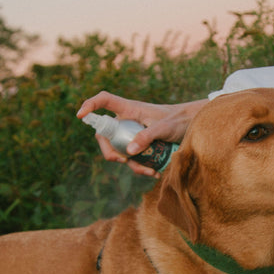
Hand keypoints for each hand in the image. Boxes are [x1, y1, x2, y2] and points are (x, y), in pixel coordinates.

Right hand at [77, 90, 207, 175]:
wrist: (193, 124)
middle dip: (109, 151)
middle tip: (121, 161)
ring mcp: (133, 133)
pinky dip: (140, 168)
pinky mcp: (141, 145)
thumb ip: (147, 137)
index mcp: (130, 109)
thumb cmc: (179, 119)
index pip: (104, 100)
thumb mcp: (164, 128)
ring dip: (130, 165)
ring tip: (149, 173)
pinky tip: (154, 173)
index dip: (90, 105)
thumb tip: (128, 153)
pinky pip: (133, 158)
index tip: (80, 115)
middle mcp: (128, 120)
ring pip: (120, 150)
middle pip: (106, 134)